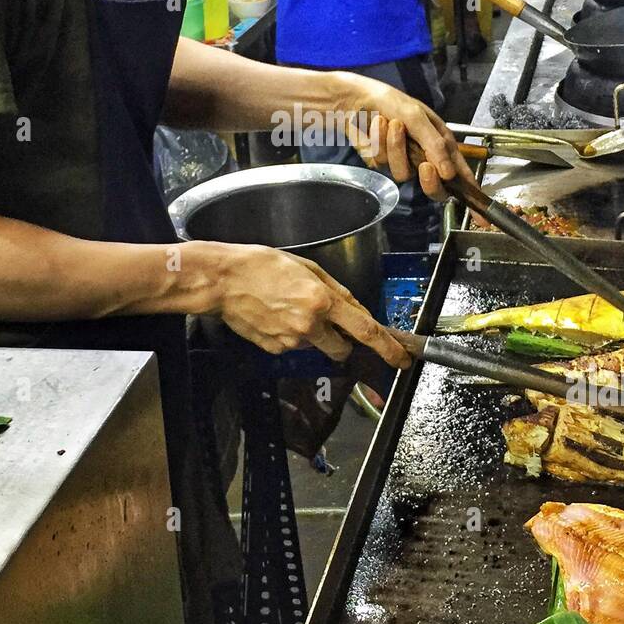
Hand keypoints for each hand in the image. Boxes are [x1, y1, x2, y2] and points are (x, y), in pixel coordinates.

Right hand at [213, 243, 410, 367]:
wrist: (222, 282)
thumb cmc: (261, 265)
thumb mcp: (307, 267)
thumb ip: (337, 291)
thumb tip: (357, 311)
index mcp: (322, 300)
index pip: (366, 330)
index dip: (387, 347)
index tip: (401, 358)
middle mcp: (310, 325)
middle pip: (343, 349)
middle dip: (343, 341)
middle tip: (327, 321)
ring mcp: (291, 341)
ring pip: (317, 346)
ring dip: (313, 333)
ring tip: (289, 308)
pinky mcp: (275, 349)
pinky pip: (294, 346)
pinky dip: (292, 335)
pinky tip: (275, 316)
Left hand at [338, 75, 475, 200]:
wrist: (356, 98)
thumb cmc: (392, 102)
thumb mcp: (418, 117)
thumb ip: (434, 146)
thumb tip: (448, 174)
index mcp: (441, 144)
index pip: (462, 176)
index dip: (472, 197)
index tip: (483, 219)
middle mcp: (425, 156)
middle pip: (435, 188)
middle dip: (429, 180)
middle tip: (425, 167)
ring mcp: (403, 161)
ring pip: (404, 174)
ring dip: (396, 147)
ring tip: (392, 124)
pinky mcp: (382, 162)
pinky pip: (384, 164)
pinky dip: (379, 143)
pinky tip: (377, 126)